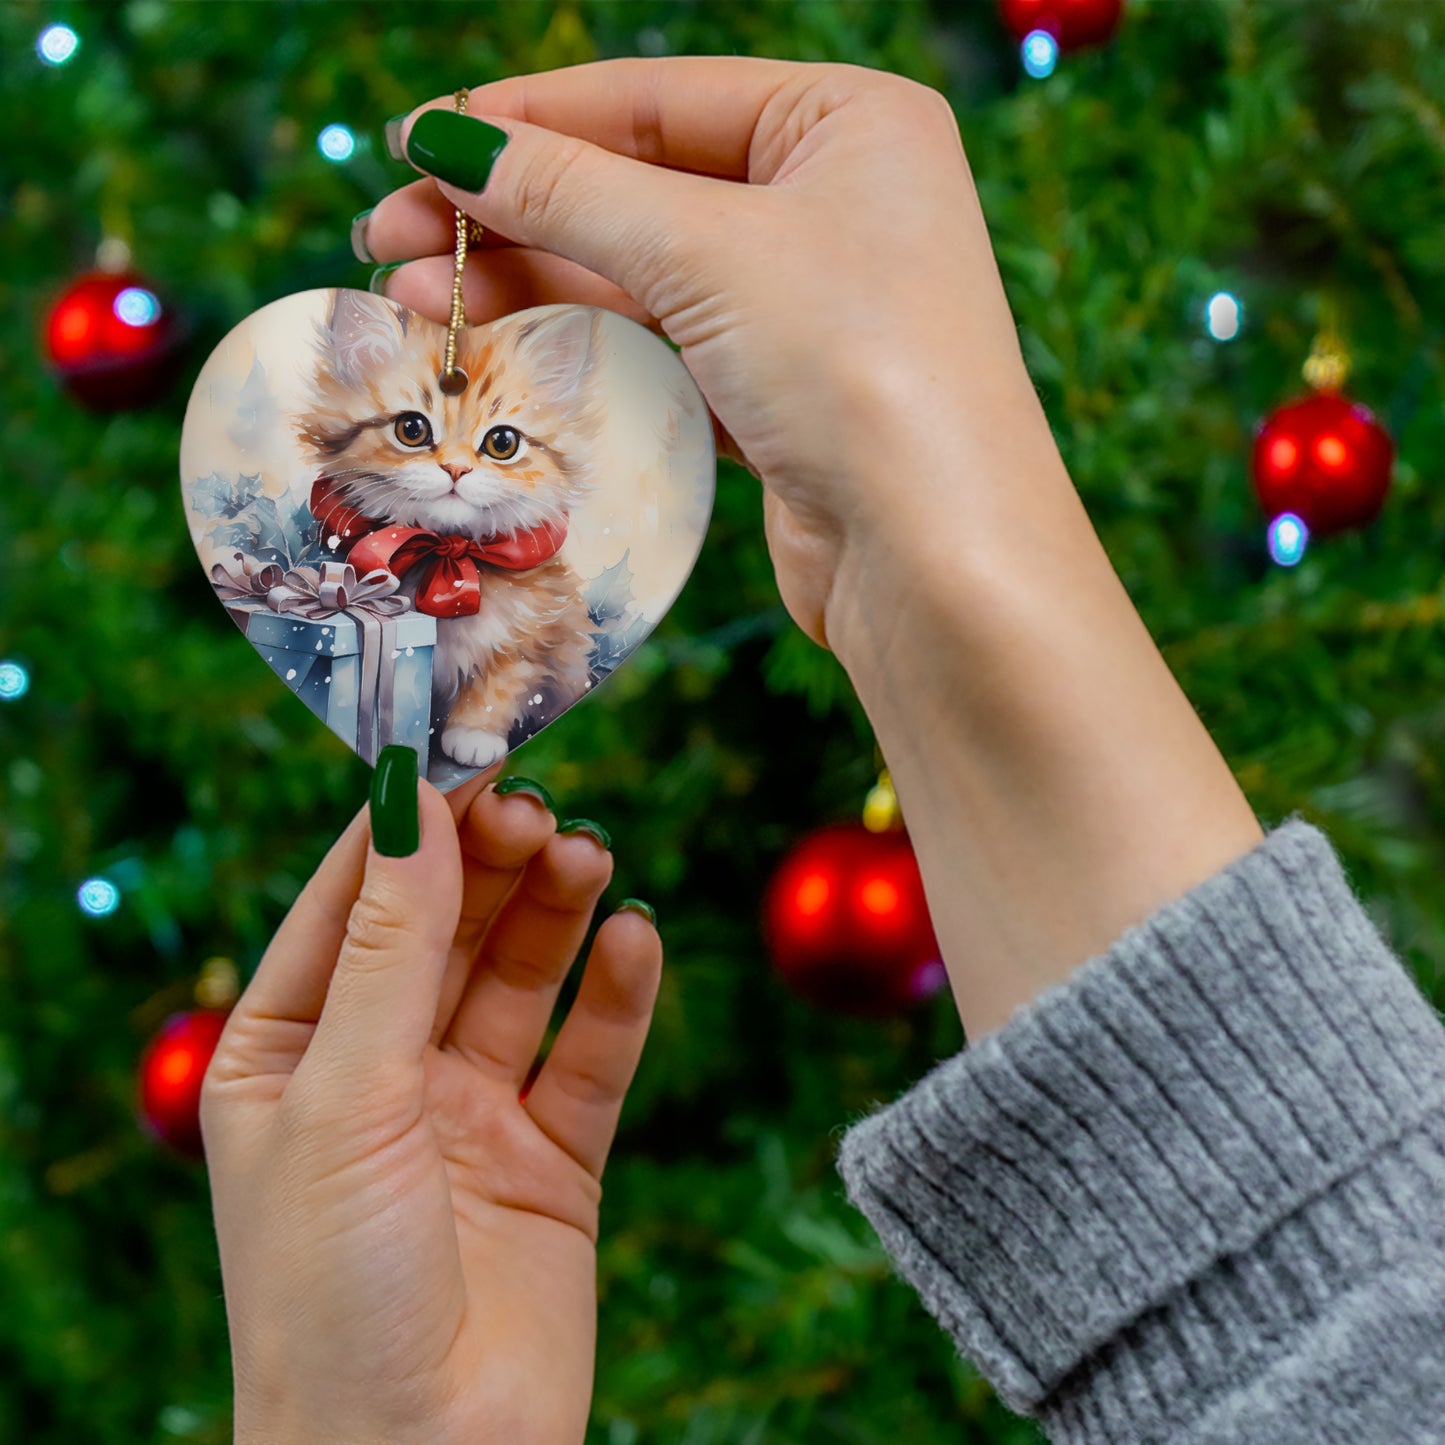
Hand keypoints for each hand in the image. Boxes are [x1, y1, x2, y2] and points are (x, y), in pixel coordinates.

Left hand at [201, 770, 660, 1444]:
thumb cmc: (331, 1294)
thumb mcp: (345, 1096)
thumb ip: (390, 948)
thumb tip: (410, 802)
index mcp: (288, 1054)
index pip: (348, 905)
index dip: (404, 827)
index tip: (461, 752)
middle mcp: (379, 1074)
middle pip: (445, 930)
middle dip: (490, 864)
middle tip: (540, 809)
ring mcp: (469, 1115)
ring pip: (521, 979)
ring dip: (556, 912)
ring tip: (590, 857)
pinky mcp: (552, 1160)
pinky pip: (590, 1056)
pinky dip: (617, 995)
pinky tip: (636, 938)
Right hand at [361, 56, 1047, 651]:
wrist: (935, 557)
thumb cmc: (857, 368)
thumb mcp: (706, 250)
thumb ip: (571, 190)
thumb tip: (449, 140)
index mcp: (847, 122)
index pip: (655, 99)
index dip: (527, 118)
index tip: (416, 140)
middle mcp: (833, 201)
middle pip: (636, 185)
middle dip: (509, 211)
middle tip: (389, 236)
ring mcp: (807, 301)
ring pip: (640, 270)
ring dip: (528, 280)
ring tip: (414, 299)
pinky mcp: (780, 390)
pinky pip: (661, 342)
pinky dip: (582, 340)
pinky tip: (499, 342)